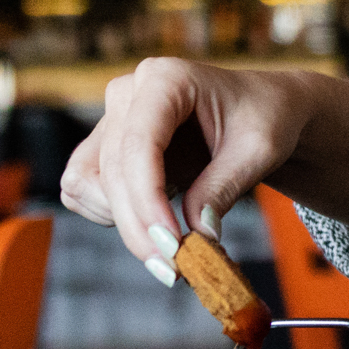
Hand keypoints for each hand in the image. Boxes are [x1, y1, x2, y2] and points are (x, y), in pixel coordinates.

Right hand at [60, 58, 321, 270]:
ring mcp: (111, 118)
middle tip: (175, 270)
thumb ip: (223, 188)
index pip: (139, 143)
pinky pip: (83, 188)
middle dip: (140, 226)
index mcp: (167, 78)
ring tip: (170, 244)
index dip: (148, 200)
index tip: (171, 246)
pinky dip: (110, 214)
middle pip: (112, 170)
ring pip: (87, 182)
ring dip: (121, 222)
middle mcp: (129, 92)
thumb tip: (195, 236)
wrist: (262, 111)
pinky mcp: (104, 145)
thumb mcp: (260, 150)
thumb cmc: (265, 119)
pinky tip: (153, 221)